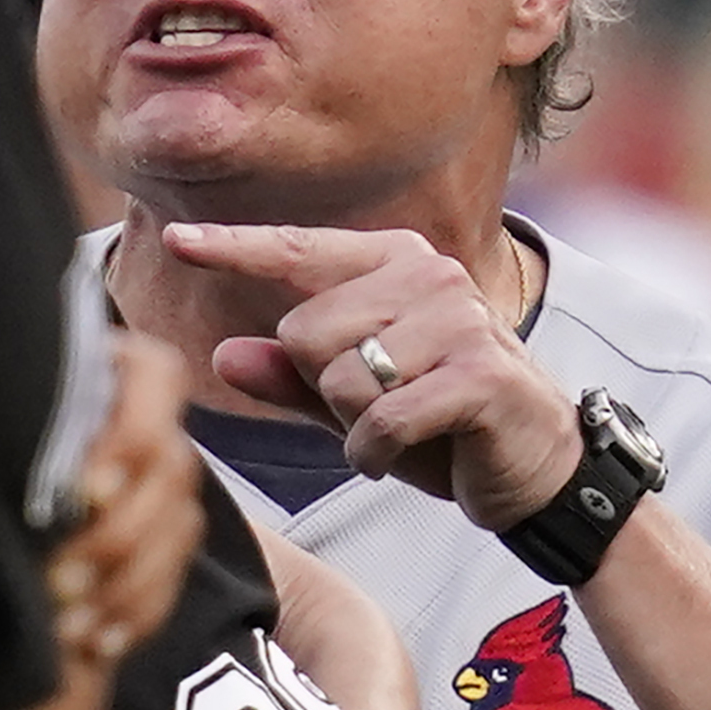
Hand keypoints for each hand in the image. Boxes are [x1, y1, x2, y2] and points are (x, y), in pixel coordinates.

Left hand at [46, 330, 202, 664]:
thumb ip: (7, 425)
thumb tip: (13, 448)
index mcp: (108, 373)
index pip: (157, 378)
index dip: (135, 435)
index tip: (87, 490)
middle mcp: (147, 425)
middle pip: (170, 470)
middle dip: (115, 536)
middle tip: (57, 579)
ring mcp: (160, 488)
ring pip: (176, 532)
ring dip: (124, 586)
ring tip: (65, 623)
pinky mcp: (159, 547)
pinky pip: (170, 584)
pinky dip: (134, 616)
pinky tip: (94, 641)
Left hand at [166, 220, 580, 532]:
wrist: (535, 469)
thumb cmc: (443, 427)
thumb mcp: (354, 404)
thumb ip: (291, 380)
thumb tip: (222, 356)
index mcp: (396, 264)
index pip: (298, 252)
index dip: (234, 249)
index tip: (175, 240)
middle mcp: (428, 276)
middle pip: (304, 334)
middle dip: (324, 390)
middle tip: (378, 408)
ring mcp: (457, 320)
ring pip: (340, 379)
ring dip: (354, 427)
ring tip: (401, 429)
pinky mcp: (478, 373)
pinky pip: (380, 419)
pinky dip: (377, 453)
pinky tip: (405, 454)